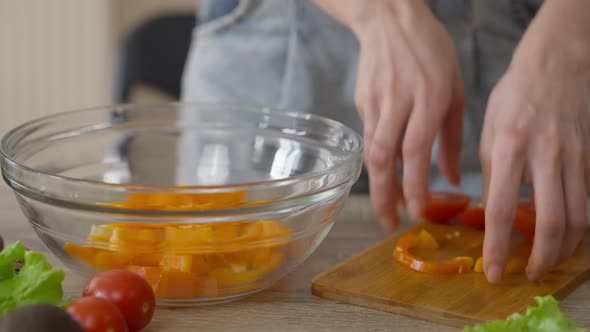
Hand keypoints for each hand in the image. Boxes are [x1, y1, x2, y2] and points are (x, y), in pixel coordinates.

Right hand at [349, 0, 463, 229]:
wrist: (390, 20)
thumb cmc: (431, 52)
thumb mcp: (455, 88)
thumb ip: (453, 137)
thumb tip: (455, 179)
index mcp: (429, 95)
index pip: (416, 149)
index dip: (414, 184)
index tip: (416, 212)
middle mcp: (399, 100)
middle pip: (384, 156)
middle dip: (384, 195)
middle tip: (388, 224)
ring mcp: (375, 101)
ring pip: (371, 151)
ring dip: (377, 185)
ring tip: (386, 209)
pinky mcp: (362, 102)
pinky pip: (368, 138)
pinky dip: (377, 161)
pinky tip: (385, 175)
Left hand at [480, 0, 589, 282]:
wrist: (557, 65)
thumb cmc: (514, 98)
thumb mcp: (488, 132)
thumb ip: (492, 174)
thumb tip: (493, 214)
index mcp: (509, 147)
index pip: (502, 209)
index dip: (498, 246)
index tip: (494, 271)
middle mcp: (544, 155)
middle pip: (552, 221)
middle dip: (542, 257)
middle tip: (530, 274)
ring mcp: (573, 157)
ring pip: (577, 217)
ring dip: (564, 248)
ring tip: (548, 261)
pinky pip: (587, 201)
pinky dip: (578, 226)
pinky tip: (566, 236)